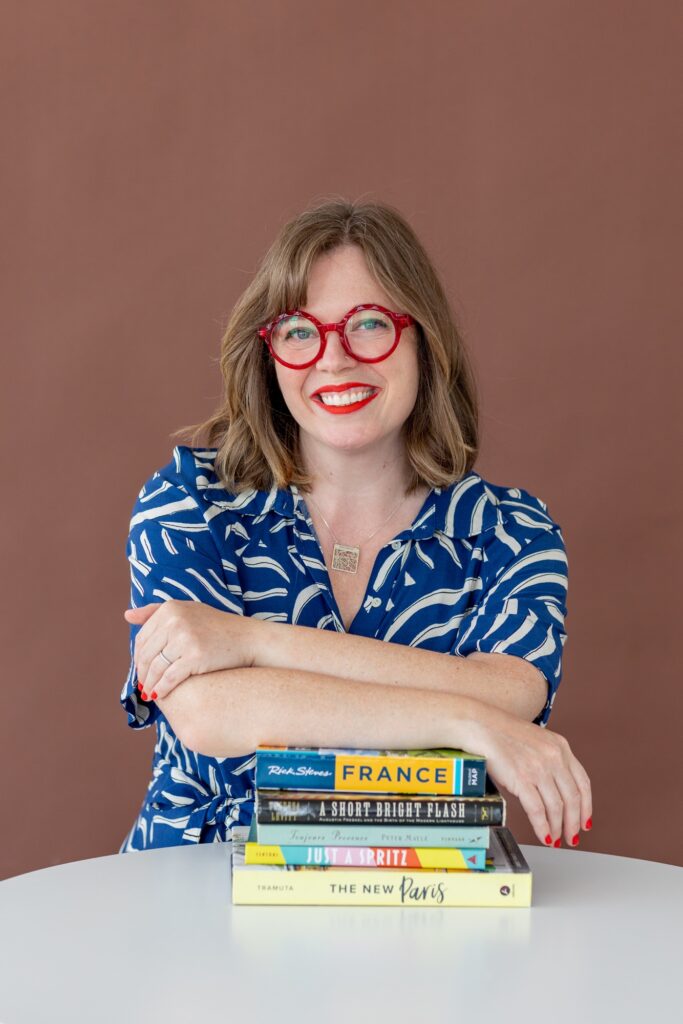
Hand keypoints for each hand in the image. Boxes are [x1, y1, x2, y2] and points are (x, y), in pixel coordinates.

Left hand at [123, 601, 256, 701]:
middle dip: (142, 673)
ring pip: (156, 668)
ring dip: (149, 684)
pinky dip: (162, 689)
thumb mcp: (186, 610)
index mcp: (170, 608)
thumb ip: (155, 611)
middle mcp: (175, 621)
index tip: (141, 669)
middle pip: (147, 654)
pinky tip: (161, 695)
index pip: (142, 638)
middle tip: (142, 685)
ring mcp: (185, 638)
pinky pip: (170, 678)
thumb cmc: (215, 626)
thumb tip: (126, 615)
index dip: (139, 657)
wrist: (247, 639)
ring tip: (149, 693)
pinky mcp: (195, 656)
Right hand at [465, 704, 592, 847]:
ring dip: (558, 828)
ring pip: (557, 807)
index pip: (583, 783)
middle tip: (572, 837)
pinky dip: (542, 827)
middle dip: (574, 823)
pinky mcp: (522, 779)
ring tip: (555, 839)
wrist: (480, 725)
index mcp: (561, 746)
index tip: (585, 821)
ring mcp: (539, 768)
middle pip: (573, 798)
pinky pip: (538, 810)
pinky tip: (543, 835)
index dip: (586, 806)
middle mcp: (554, 757)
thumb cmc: (502, 734)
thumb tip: (554, 792)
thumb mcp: (536, 741)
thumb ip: (549, 761)